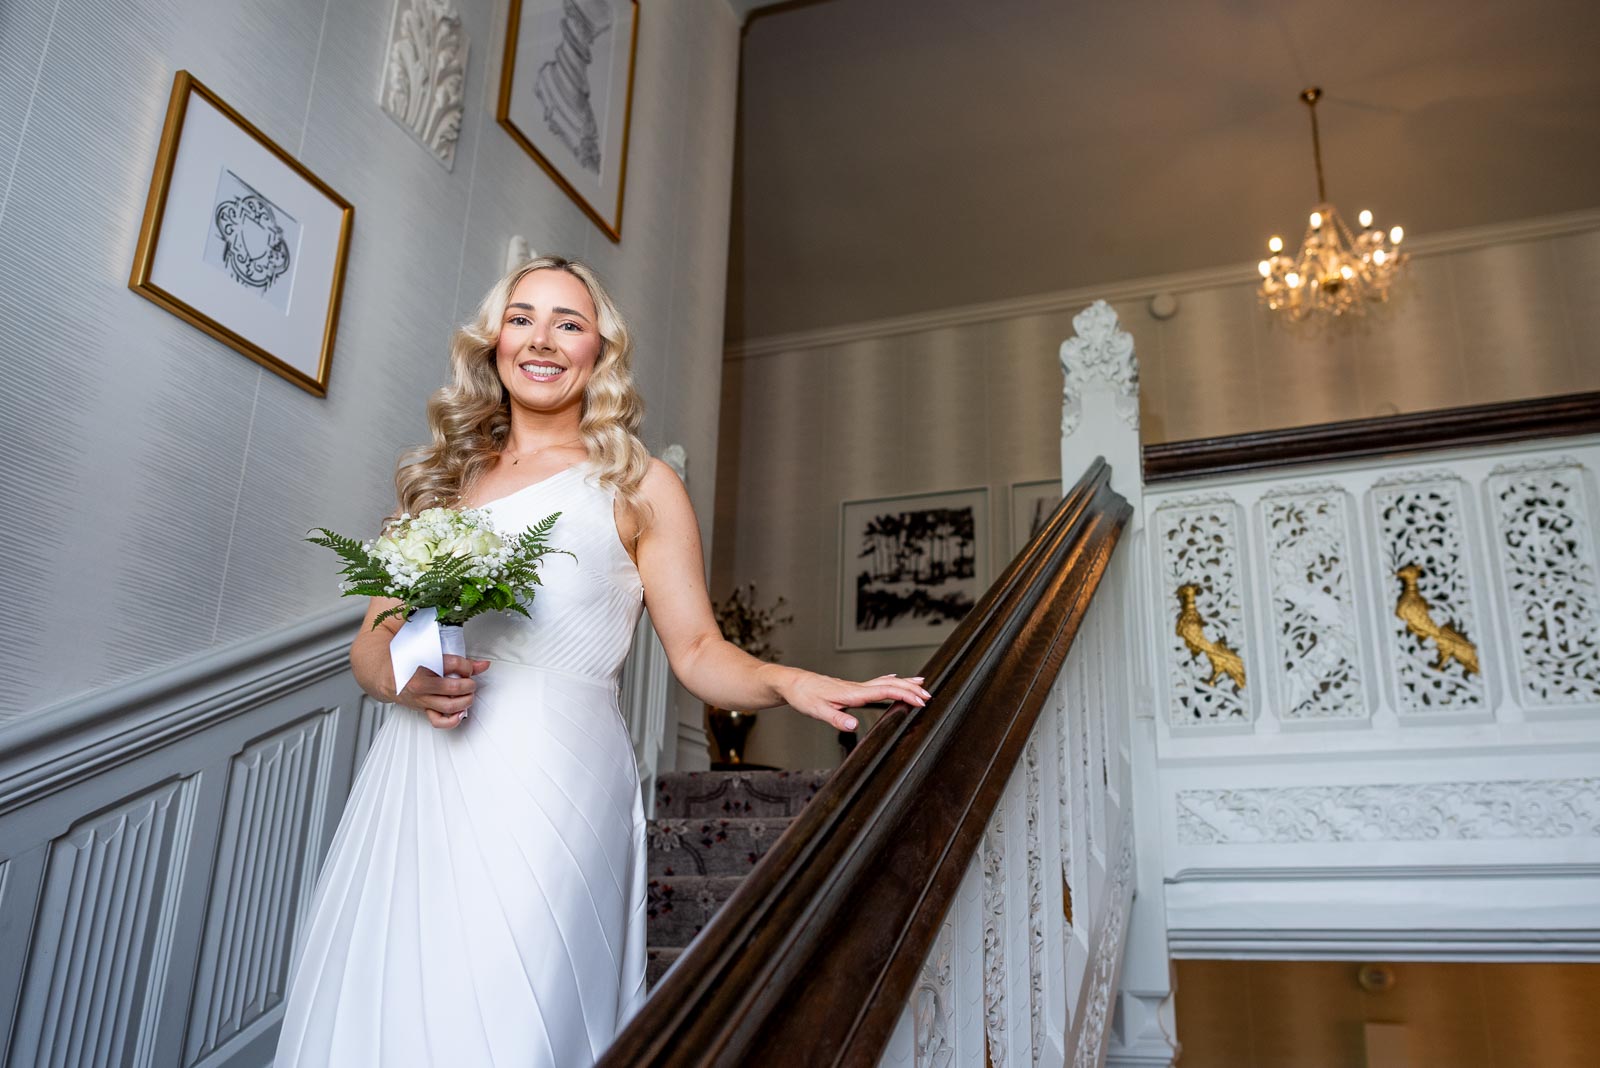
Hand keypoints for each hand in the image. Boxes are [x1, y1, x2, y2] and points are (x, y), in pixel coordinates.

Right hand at [396, 655, 490, 729]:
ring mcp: (422, 699)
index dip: (468, 666)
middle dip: (469, 684)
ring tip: (467, 694)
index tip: (468, 668)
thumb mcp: (430, 654)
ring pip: (450, 705)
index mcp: (423, 665)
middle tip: (469, 682)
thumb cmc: (409, 663)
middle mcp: (422, 684)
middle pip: (455, 687)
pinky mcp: (424, 709)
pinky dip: (453, 719)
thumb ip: (459, 659)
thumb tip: (484, 665)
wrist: (388, 676)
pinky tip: (460, 712)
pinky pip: (440, 721)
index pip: (455, 665)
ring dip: (466, 700)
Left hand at [781, 672, 929, 731]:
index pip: (884, 692)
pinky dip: (891, 681)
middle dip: (910, 689)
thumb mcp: (817, 711)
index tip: (921, 700)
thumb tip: (853, 726)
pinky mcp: (851, 688)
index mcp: (852, 694)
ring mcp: (855, 687)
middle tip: (929, 695)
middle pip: (890, 684)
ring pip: (885, 682)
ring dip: (904, 683)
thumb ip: (836, 719)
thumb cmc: (804, 696)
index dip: (904, 695)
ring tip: (921, 683)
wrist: (793, 683)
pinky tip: (894, 679)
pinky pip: (877, 683)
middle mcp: (856, 688)